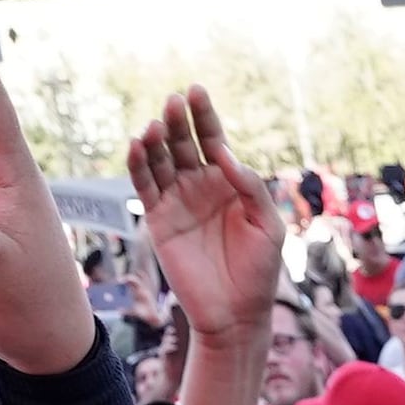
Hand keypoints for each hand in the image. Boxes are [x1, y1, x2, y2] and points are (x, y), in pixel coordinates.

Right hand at [126, 87, 287, 340]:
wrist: (236, 314)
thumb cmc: (259, 271)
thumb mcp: (267, 225)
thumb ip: (249, 186)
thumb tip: (224, 154)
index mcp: (228, 182)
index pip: (212, 139)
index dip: (204, 115)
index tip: (196, 90)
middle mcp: (199, 186)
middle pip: (184, 143)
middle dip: (177, 122)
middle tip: (173, 102)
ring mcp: (177, 201)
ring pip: (161, 161)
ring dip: (155, 141)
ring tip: (154, 125)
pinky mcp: (159, 220)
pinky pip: (145, 187)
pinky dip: (139, 166)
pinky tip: (137, 146)